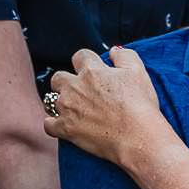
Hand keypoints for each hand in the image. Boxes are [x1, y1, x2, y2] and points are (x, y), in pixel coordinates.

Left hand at [44, 46, 164, 166]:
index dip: (87, 62)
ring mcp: (67, 108)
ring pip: (51, 100)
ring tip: (76, 111)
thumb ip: (124, 56)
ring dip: (61, 103)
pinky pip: (48, 124)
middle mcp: (75, 87)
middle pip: (58, 77)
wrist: (137, 136)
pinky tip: (64, 125)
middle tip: (81, 92)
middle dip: (66, 82)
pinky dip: (54, 124)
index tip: (94, 70)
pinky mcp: (65, 129)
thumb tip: (113, 51)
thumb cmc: (140, 105)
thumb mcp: (138, 72)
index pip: (80, 56)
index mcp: (92, 71)